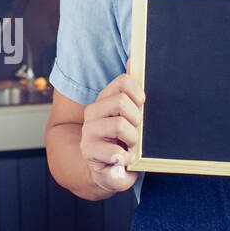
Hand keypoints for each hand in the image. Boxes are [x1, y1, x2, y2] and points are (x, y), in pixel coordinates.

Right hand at [81, 58, 143, 194]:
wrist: (108, 172)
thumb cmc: (123, 141)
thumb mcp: (130, 115)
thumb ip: (131, 89)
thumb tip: (134, 58)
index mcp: (104, 99)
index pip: (123, 82)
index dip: (138, 95)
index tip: (141, 108)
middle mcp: (92, 113)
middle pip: (121, 102)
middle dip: (137, 119)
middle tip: (137, 131)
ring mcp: (88, 132)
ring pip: (119, 125)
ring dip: (132, 139)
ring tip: (131, 147)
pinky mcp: (88, 152)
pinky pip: (114, 152)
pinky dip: (125, 158)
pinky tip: (125, 160)